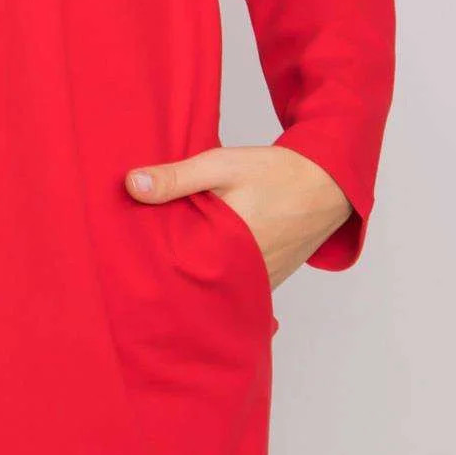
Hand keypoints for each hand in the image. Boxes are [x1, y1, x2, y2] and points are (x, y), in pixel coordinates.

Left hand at [122, 144, 351, 290]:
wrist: (327, 182)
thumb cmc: (276, 173)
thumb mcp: (221, 166)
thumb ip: (176, 178)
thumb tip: (131, 185)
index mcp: (226, 250)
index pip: (176, 270)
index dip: (151, 265)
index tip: (128, 257)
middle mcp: (243, 276)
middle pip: (193, 284)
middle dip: (169, 275)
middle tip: (138, 266)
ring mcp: (257, 283)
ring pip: (215, 288)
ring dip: (194, 278)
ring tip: (164, 266)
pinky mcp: (267, 282)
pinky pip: (234, 288)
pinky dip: (218, 278)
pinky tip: (200, 264)